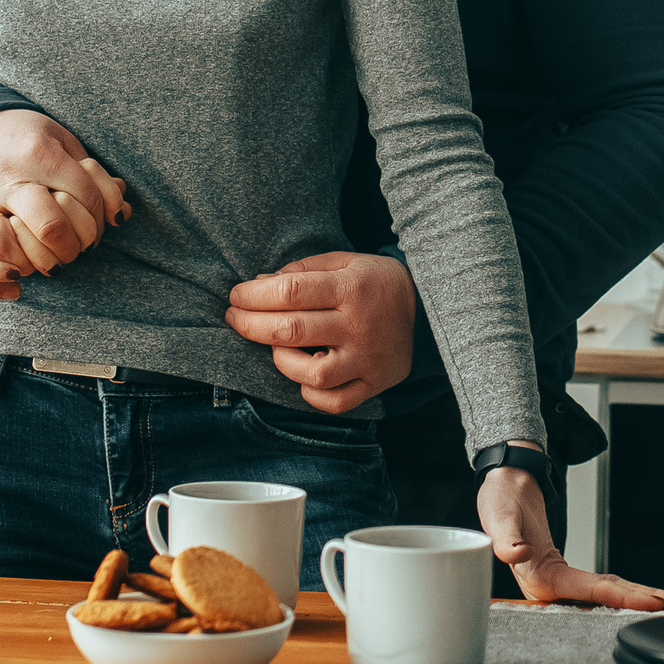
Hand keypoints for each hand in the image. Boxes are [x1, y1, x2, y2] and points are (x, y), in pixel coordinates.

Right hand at [0, 110, 128, 301]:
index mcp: (38, 154)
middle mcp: (6, 179)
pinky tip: (14, 287)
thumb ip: (92, 175)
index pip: (84, 195)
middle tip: (76, 249)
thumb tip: (121, 212)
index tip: (100, 224)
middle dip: (72, 247)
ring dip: (31, 265)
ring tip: (45, 266)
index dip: (100, 216)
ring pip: (1, 246)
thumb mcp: (61, 139)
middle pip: (49, 226)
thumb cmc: (23, 138)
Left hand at [222, 251, 415, 412]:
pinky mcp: (374, 383)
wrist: (429, 309)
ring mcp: (367, 358)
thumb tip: (259, 283)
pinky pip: (335, 401)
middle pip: (292, 330)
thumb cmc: (375, 283)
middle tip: (235, 318)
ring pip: (313, 374)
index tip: (237, 296)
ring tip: (274, 346)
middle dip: (250, 325)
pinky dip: (310, 393)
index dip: (254, 295)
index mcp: (351, 287)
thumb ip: (303, 270)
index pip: (291, 291)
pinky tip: (302, 375)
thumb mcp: (345, 261)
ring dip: (281, 360)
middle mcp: (359, 325)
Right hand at [477, 456, 663, 611]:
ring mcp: (561, 583)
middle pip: (606, 598)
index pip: (592, 592)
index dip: (625, 598)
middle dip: (642, 602)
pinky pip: (601, 586)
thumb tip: (516, 552)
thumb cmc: (498, 501)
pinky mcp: (567, 575)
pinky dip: (624, 590)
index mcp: (540, 580)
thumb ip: (506, 538)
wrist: (500, 488)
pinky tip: (643, 594)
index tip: (654, 603)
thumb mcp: (498, 516)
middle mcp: (552, 588)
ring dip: (638, 598)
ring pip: (607, 594)